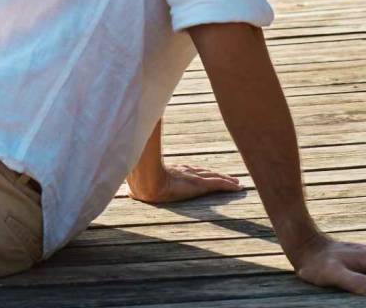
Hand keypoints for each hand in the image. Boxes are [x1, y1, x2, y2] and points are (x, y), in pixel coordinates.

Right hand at [128, 162, 244, 203]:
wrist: (147, 183)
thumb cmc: (141, 185)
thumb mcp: (139, 187)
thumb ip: (137, 188)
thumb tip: (127, 193)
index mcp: (173, 172)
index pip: (191, 171)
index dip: (200, 173)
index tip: (206, 173)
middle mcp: (185, 172)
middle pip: (205, 172)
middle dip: (216, 175)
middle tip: (229, 178)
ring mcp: (193, 178)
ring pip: (214, 178)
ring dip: (227, 180)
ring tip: (237, 183)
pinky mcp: (200, 185)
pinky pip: (218, 184)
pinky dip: (229, 185)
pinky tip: (238, 188)